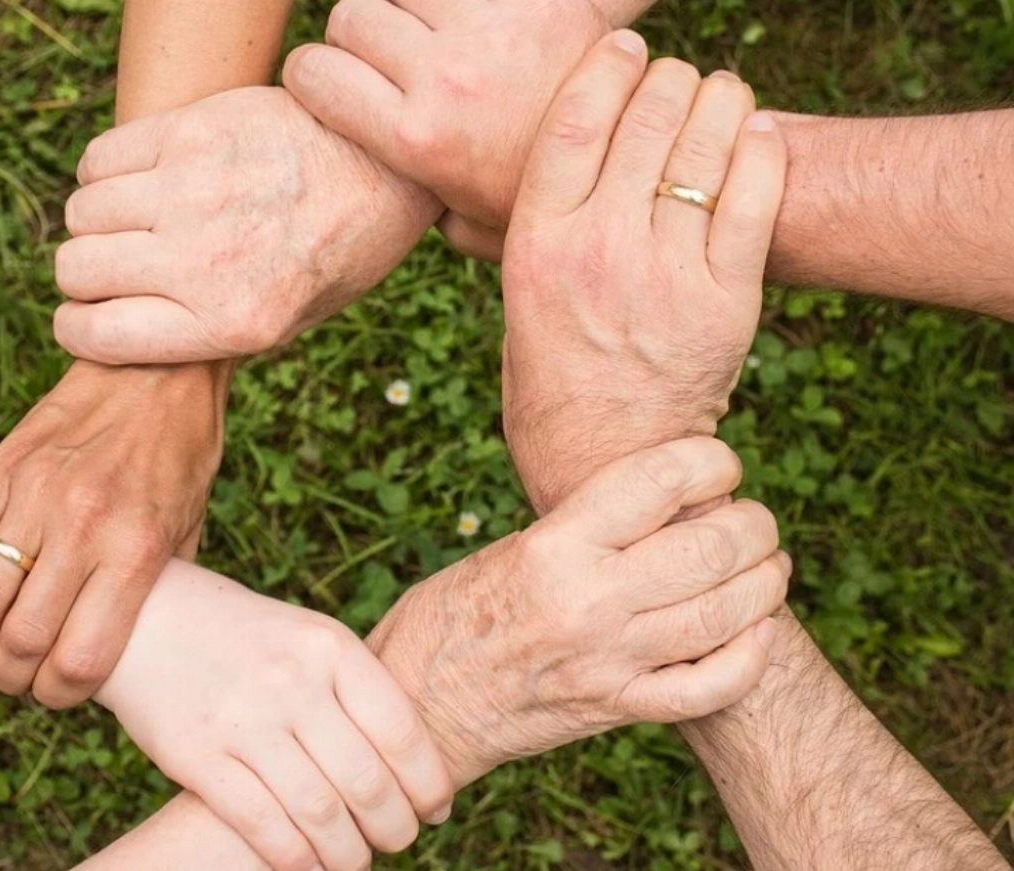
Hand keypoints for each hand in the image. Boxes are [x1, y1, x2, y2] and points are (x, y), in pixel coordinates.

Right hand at [0, 361, 226, 707]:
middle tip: (14, 681)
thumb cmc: (182, 455)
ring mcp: (35, 496)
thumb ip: (158, 589)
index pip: (80, 658)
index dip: (60, 696)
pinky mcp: (1, 471)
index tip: (58, 696)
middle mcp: (83, 527)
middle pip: (20, 641)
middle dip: (11, 680)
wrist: (157, 368)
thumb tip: (130, 649)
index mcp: (136, 550)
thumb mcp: (190, 528)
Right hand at [52, 86, 441, 365]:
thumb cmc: (336, 253)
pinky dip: (104, 174)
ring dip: (97, 222)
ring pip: (82, 212)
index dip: (79, 329)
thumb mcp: (289, 323)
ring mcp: (194, 191)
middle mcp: (205, 261)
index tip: (88, 318)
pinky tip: (141, 180)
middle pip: (76, 270)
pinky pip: (99, 159)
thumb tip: (122, 334)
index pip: (96, 335)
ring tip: (136, 221)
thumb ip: (207, 335)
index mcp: (231, 322)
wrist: (385, 167)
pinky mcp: (191, 131)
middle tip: (118, 267)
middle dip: (86, 276)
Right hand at [96, 564, 453, 870]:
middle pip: (366, 781)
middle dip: (394, 826)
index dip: (428, 782)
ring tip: (355, 860)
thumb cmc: (246, 636)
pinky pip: (262, 824)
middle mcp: (292, 681)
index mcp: (330, 647)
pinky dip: (295, 859)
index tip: (435, 809)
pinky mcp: (196, 755)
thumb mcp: (308, 637)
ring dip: (348, 854)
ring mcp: (242, 719)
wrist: (147, 617)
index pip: (401, 732)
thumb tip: (414, 763)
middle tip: (398, 841)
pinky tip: (308, 867)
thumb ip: (354, 688)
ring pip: (319, 813)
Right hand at [284, 0, 639, 258]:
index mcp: (416, 138)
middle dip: (357, 37)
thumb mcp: (472, 222)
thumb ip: (420, 207)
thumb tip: (389, 206)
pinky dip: (446, 0)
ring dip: (403, 6)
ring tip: (426, 36)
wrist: (634, 154)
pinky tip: (463, 21)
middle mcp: (442, 78)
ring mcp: (484, 30)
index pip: (312, 73)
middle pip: (351, 17)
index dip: (312, 75)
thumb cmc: (543, 198)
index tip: (330, 83)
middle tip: (386, 61)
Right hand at [367, 438, 787, 786]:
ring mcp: (608, 661)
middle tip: (755, 520)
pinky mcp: (616, 709)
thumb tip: (667, 504)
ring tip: (769, 566)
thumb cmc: (451, 615)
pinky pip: (708, 688)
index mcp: (553, 546)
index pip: (659, 480)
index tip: (720, 464)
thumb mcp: (509, 549)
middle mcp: (587, 601)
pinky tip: (758, 632)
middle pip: (710, 547)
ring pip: (725, 614)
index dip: (711, 461)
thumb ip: (585, 529)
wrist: (418, 707)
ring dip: (765, 583)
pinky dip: (750, 658)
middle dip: (754, 525)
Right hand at [500, 34, 787, 512]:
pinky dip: (761, 149)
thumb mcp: (514, 300)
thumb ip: (516, 233)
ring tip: (720, 96)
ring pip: (706, 144)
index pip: (575, 119)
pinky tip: (755, 134)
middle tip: (676, 78)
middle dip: (669, 78)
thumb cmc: (551, 380)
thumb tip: (505, 175)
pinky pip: (755, 195)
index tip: (624, 47)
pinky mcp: (725, 301)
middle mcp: (600, 249)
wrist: (606, 463)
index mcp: (537, 244)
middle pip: (647, 116)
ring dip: (719, 100)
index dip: (606, 66)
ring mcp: (666, 274)